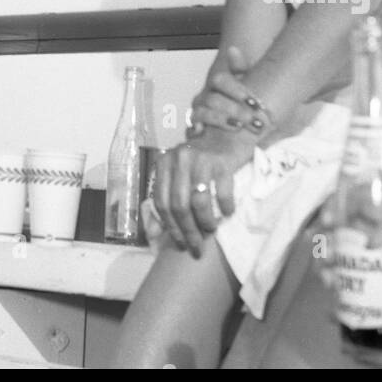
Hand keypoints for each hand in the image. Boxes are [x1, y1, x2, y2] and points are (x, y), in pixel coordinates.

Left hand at [152, 126, 258, 256]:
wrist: (226, 134)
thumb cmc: (200, 161)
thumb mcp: (177, 175)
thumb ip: (165, 200)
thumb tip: (153, 233)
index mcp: (164, 162)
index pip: (162, 202)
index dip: (170, 227)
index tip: (181, 244)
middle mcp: (179, 158)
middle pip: (179, 205)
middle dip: (188, 231)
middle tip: (198, 247)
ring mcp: (200, 158)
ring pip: (198, 202)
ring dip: (206, 222)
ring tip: (212, 230)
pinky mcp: (221, 161)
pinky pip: (222, 192)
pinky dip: (225, 207)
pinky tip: (228, 213)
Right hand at [187, 46, 267, 134]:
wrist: (231, 119)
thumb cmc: (240, 101)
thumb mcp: (244, 84)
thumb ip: (240, 68)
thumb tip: (233, 49)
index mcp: (216, 84)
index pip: (221, 81)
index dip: (238, 91)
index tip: (256, 102)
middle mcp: (204, 97)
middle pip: (214, 99)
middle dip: (236, 110)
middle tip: (255, 119)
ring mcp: (197, 112)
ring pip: (202, 113)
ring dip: (220, 120)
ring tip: (238, 126)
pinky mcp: (194, 129)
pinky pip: (190, 129)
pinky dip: (195, 130)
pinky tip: (204, 132)